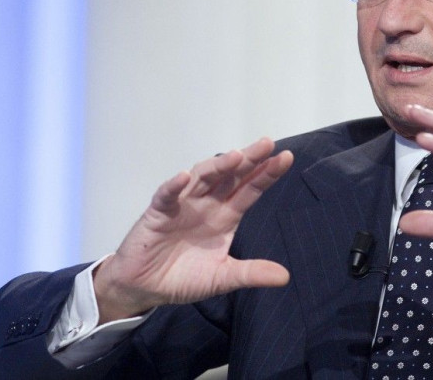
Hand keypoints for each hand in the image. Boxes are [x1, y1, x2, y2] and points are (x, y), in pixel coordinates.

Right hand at [93, 137, 292, 322]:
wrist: (145, 289)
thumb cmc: (184, 277)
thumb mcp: (223, 277)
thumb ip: (251, 273)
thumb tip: (285, 277)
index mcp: (226, 215)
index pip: (250, 189)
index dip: (267, 173)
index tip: (286, 157)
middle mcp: (207, 204)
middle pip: (230, 176)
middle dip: (248, 160)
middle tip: (266, 144)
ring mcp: (183, 205)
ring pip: (201, 179)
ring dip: (217, 167)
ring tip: (235, 156)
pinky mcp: (157, 214)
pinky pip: (166, 196)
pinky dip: (174, 187)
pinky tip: (184, 177)